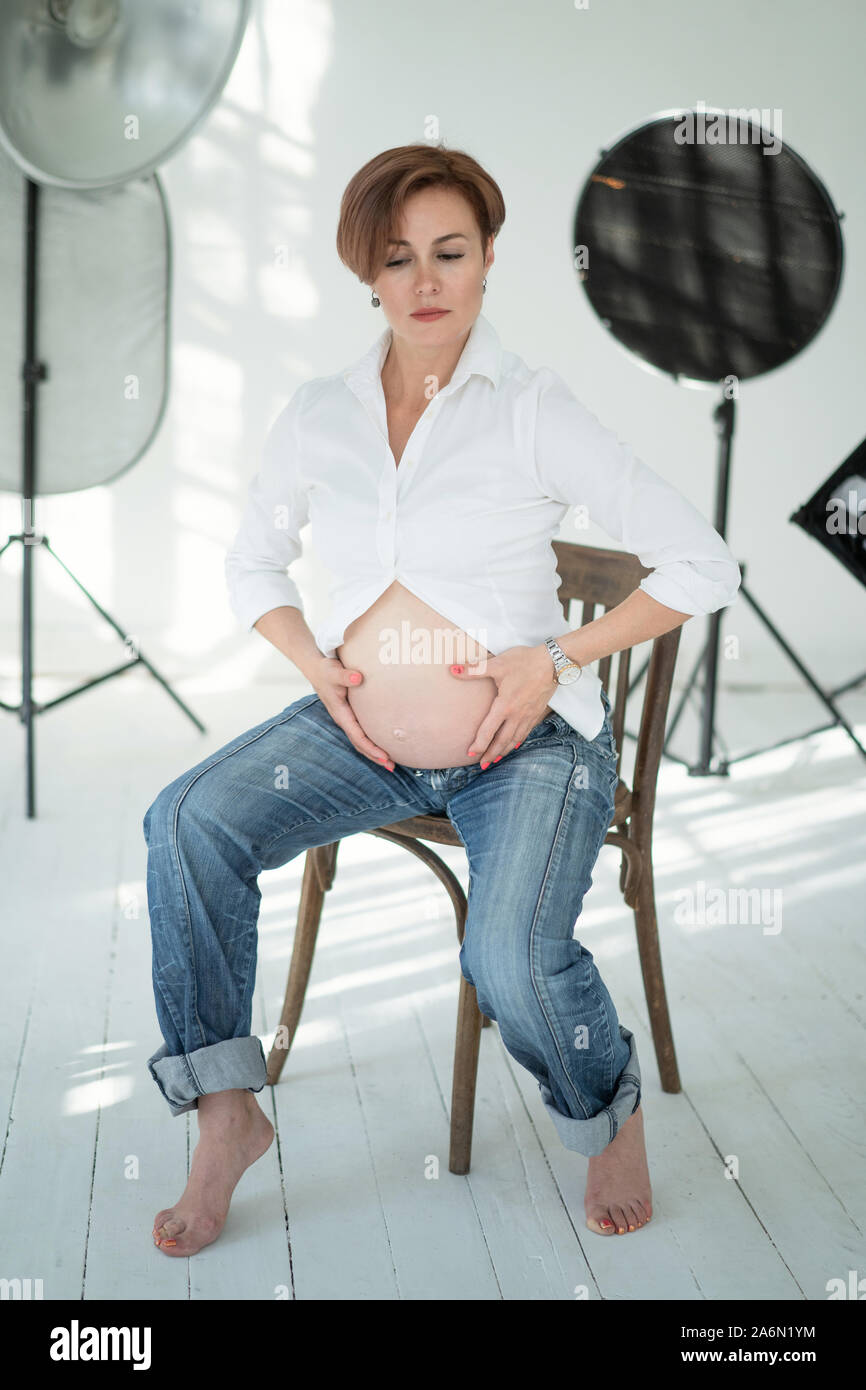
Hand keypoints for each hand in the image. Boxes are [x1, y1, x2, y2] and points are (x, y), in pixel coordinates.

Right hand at [310, 657, 395, 771]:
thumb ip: (346, 675)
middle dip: (374, 756)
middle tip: (391, 766)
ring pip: (361, 740)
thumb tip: (358, 677)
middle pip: (360, 744)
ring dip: (374, 752)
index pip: (358, 736)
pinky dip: (371, 742)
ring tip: (390, 762)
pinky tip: (383, 745)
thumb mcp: (334, 672)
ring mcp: (347, 719)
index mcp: (341, 714)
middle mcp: (344, 720)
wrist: (317, 670)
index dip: (370, 747)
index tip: (384, 755)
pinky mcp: (351, 716)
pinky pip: (362, 733)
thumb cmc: (326, 671)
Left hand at [449, 644, 556, 765]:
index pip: (488, 731)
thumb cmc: (525, 661)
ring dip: (504, 750)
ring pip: (515, 739)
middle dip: (491, 754)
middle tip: (482, 765)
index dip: (479, 744)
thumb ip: (474, 670)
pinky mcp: (537, 712)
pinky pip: (526, 732)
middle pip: (502, 740)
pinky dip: (518, 741)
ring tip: (496, 759)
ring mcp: (529, 715)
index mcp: (505, 706)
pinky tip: (515, 744)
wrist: (554, 662)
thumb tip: (452, 670)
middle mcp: (517, 715)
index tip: (470, 754)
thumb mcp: (497, 664)